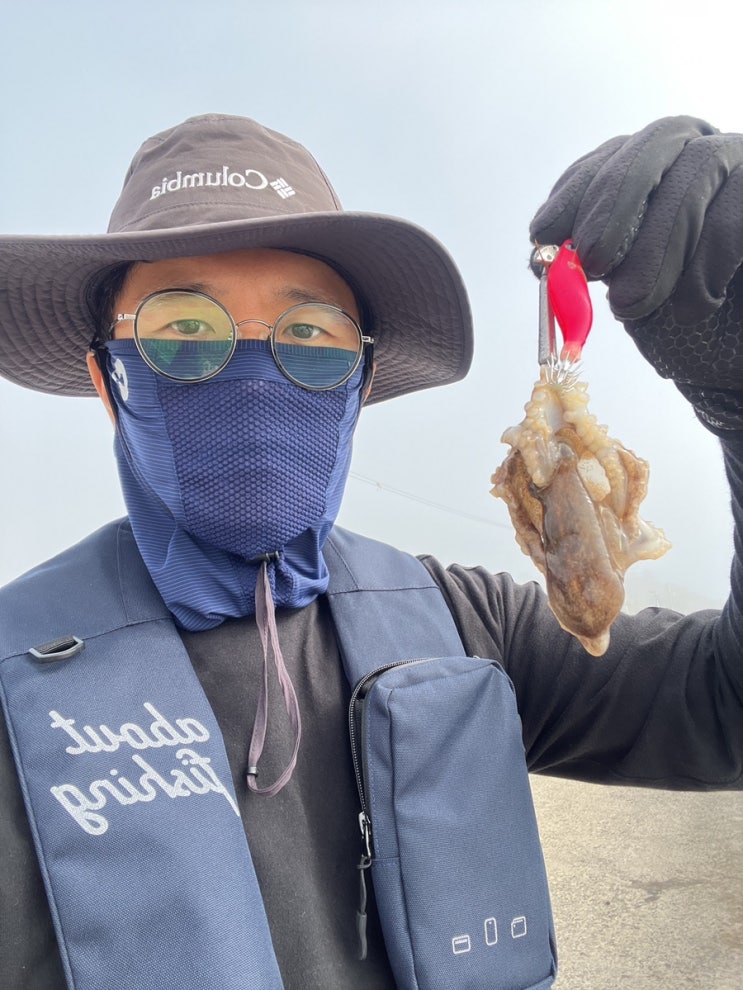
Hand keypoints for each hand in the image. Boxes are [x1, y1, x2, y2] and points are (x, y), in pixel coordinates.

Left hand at [530, 116, 742, 430]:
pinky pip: (735, 214)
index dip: (573, 194)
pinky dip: (706, 265)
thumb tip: (543, 256)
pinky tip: (694, 305)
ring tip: (634, 304)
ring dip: (655, 248)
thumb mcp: (621, 287)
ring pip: (695, 174)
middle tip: (595, 264)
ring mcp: (738, 162)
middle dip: (613, 207)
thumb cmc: (677, 312)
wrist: (737, 348)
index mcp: (649, 167)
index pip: (604, 161)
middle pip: (651, 147)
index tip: (545, 234)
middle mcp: (695, 148)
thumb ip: (584, 266)